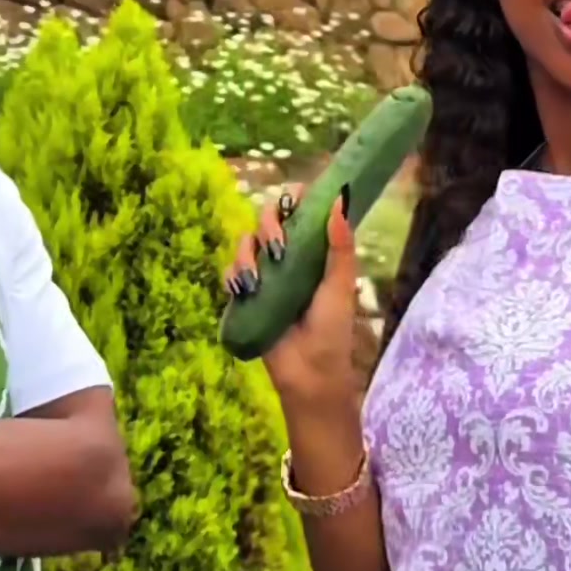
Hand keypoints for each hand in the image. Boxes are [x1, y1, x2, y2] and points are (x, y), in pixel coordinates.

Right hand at [228, 187, 359, 416]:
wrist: (308, 372)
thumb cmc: (331, 329)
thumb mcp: (340, 286)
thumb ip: (340, 246)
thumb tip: (338, 201)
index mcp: (314, 249)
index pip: (300, 209)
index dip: (294, 198)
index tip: (294, 201)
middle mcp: (288, 255)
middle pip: (267, 218)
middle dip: (268, 224)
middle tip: (278, 247)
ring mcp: (265, 273)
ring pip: (245, 242)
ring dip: (248, 254)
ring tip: (259, 280)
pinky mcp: (245, 294)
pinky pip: (230, 271)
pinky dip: (233, 276)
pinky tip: (245, 291)